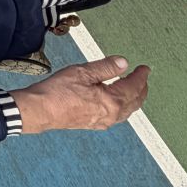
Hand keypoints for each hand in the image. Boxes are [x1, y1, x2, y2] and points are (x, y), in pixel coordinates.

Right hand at [14, 56, 149, 133]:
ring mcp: (103, 121)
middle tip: (143, 78)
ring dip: (133, 99)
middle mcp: (111, 115)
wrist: (41, 110)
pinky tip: (116, 104)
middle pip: (135, 102)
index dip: (141, 76)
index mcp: (112, 101)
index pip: (134, 87)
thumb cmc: (58, 92)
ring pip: (127, 111)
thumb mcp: (83, 72)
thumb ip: (106, 67)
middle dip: (141, 89)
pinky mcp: (93, 124)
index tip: (145, 68)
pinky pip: (117, 117)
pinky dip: (123, 108)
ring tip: (133, 89)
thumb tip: (123, 63)